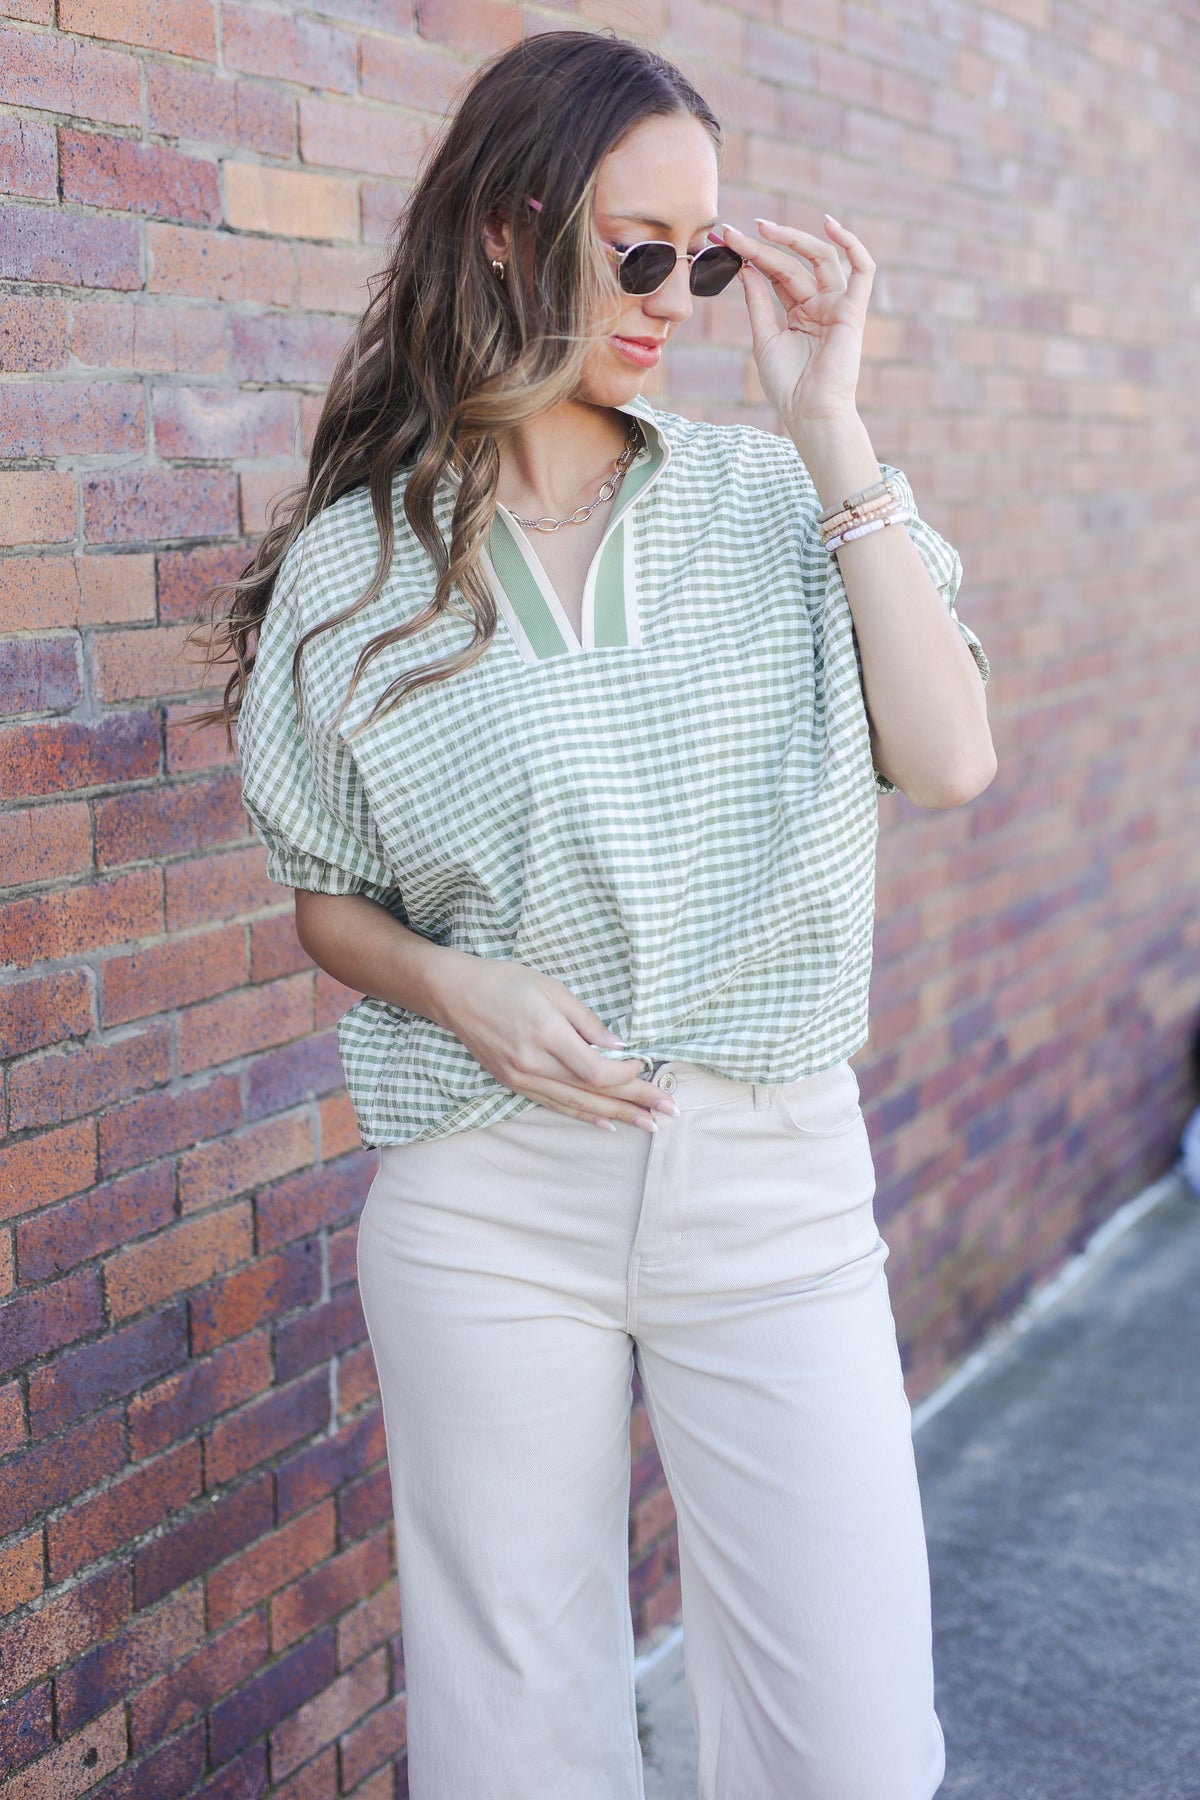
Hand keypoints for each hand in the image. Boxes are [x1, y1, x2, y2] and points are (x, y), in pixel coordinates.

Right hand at [429, 951, 675, 1134]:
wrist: (455, 995)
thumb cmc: (505, 982)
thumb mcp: (551, 989)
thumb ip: (586, 1020)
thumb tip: (618, 1047)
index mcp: (546, 1035)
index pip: (596, 1070)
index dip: (626, 1074)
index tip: (645, 1064)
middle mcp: (533, 1064)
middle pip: (593, 1092)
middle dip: (635, 1101)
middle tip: (669, 1110)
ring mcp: (522, 1078)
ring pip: (577, 1104)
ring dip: (616, 1115)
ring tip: (648, 1124)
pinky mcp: (514, 1084)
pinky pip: (555, 1105)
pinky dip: (583, 1116)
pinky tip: (607, 1124)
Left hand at [713, 215, 874, 434]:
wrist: (809, 412)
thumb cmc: (788, 385)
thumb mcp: (764, 337)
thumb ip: (758, 301)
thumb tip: (745, 266)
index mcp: (799, 312)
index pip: (775, 274)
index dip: (751, 255)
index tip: (723, 241)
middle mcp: (819, 304)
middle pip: (793, 263)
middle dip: (764, 245)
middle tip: (733, 232)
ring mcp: (837, 306)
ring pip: (820, 259)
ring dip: (793, 239)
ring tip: (762, 227)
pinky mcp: (853, 311)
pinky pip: (863, 272)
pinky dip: (852, 246)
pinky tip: (830, 225)